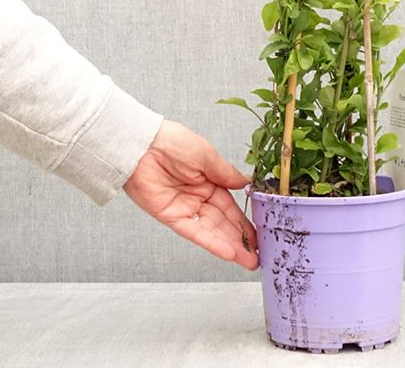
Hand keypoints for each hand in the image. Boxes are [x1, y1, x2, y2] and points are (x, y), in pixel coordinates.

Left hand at [123, 120, 258, 269]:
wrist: (143, 145)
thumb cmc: (173, 142)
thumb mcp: (207, 155)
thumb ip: (226, 173)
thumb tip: (246, 184)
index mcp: (209, 181)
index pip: (231, 206)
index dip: (245, 220)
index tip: (261, 231)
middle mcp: (198, 197)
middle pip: (224, 223)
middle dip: (242, 239)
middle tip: (260, 254)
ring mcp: (185, 209)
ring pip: (213, 231)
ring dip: (232, 246)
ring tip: (250, 261)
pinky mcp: (171, 217)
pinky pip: (195, 232)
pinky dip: (212, 243)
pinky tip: (230, 252)